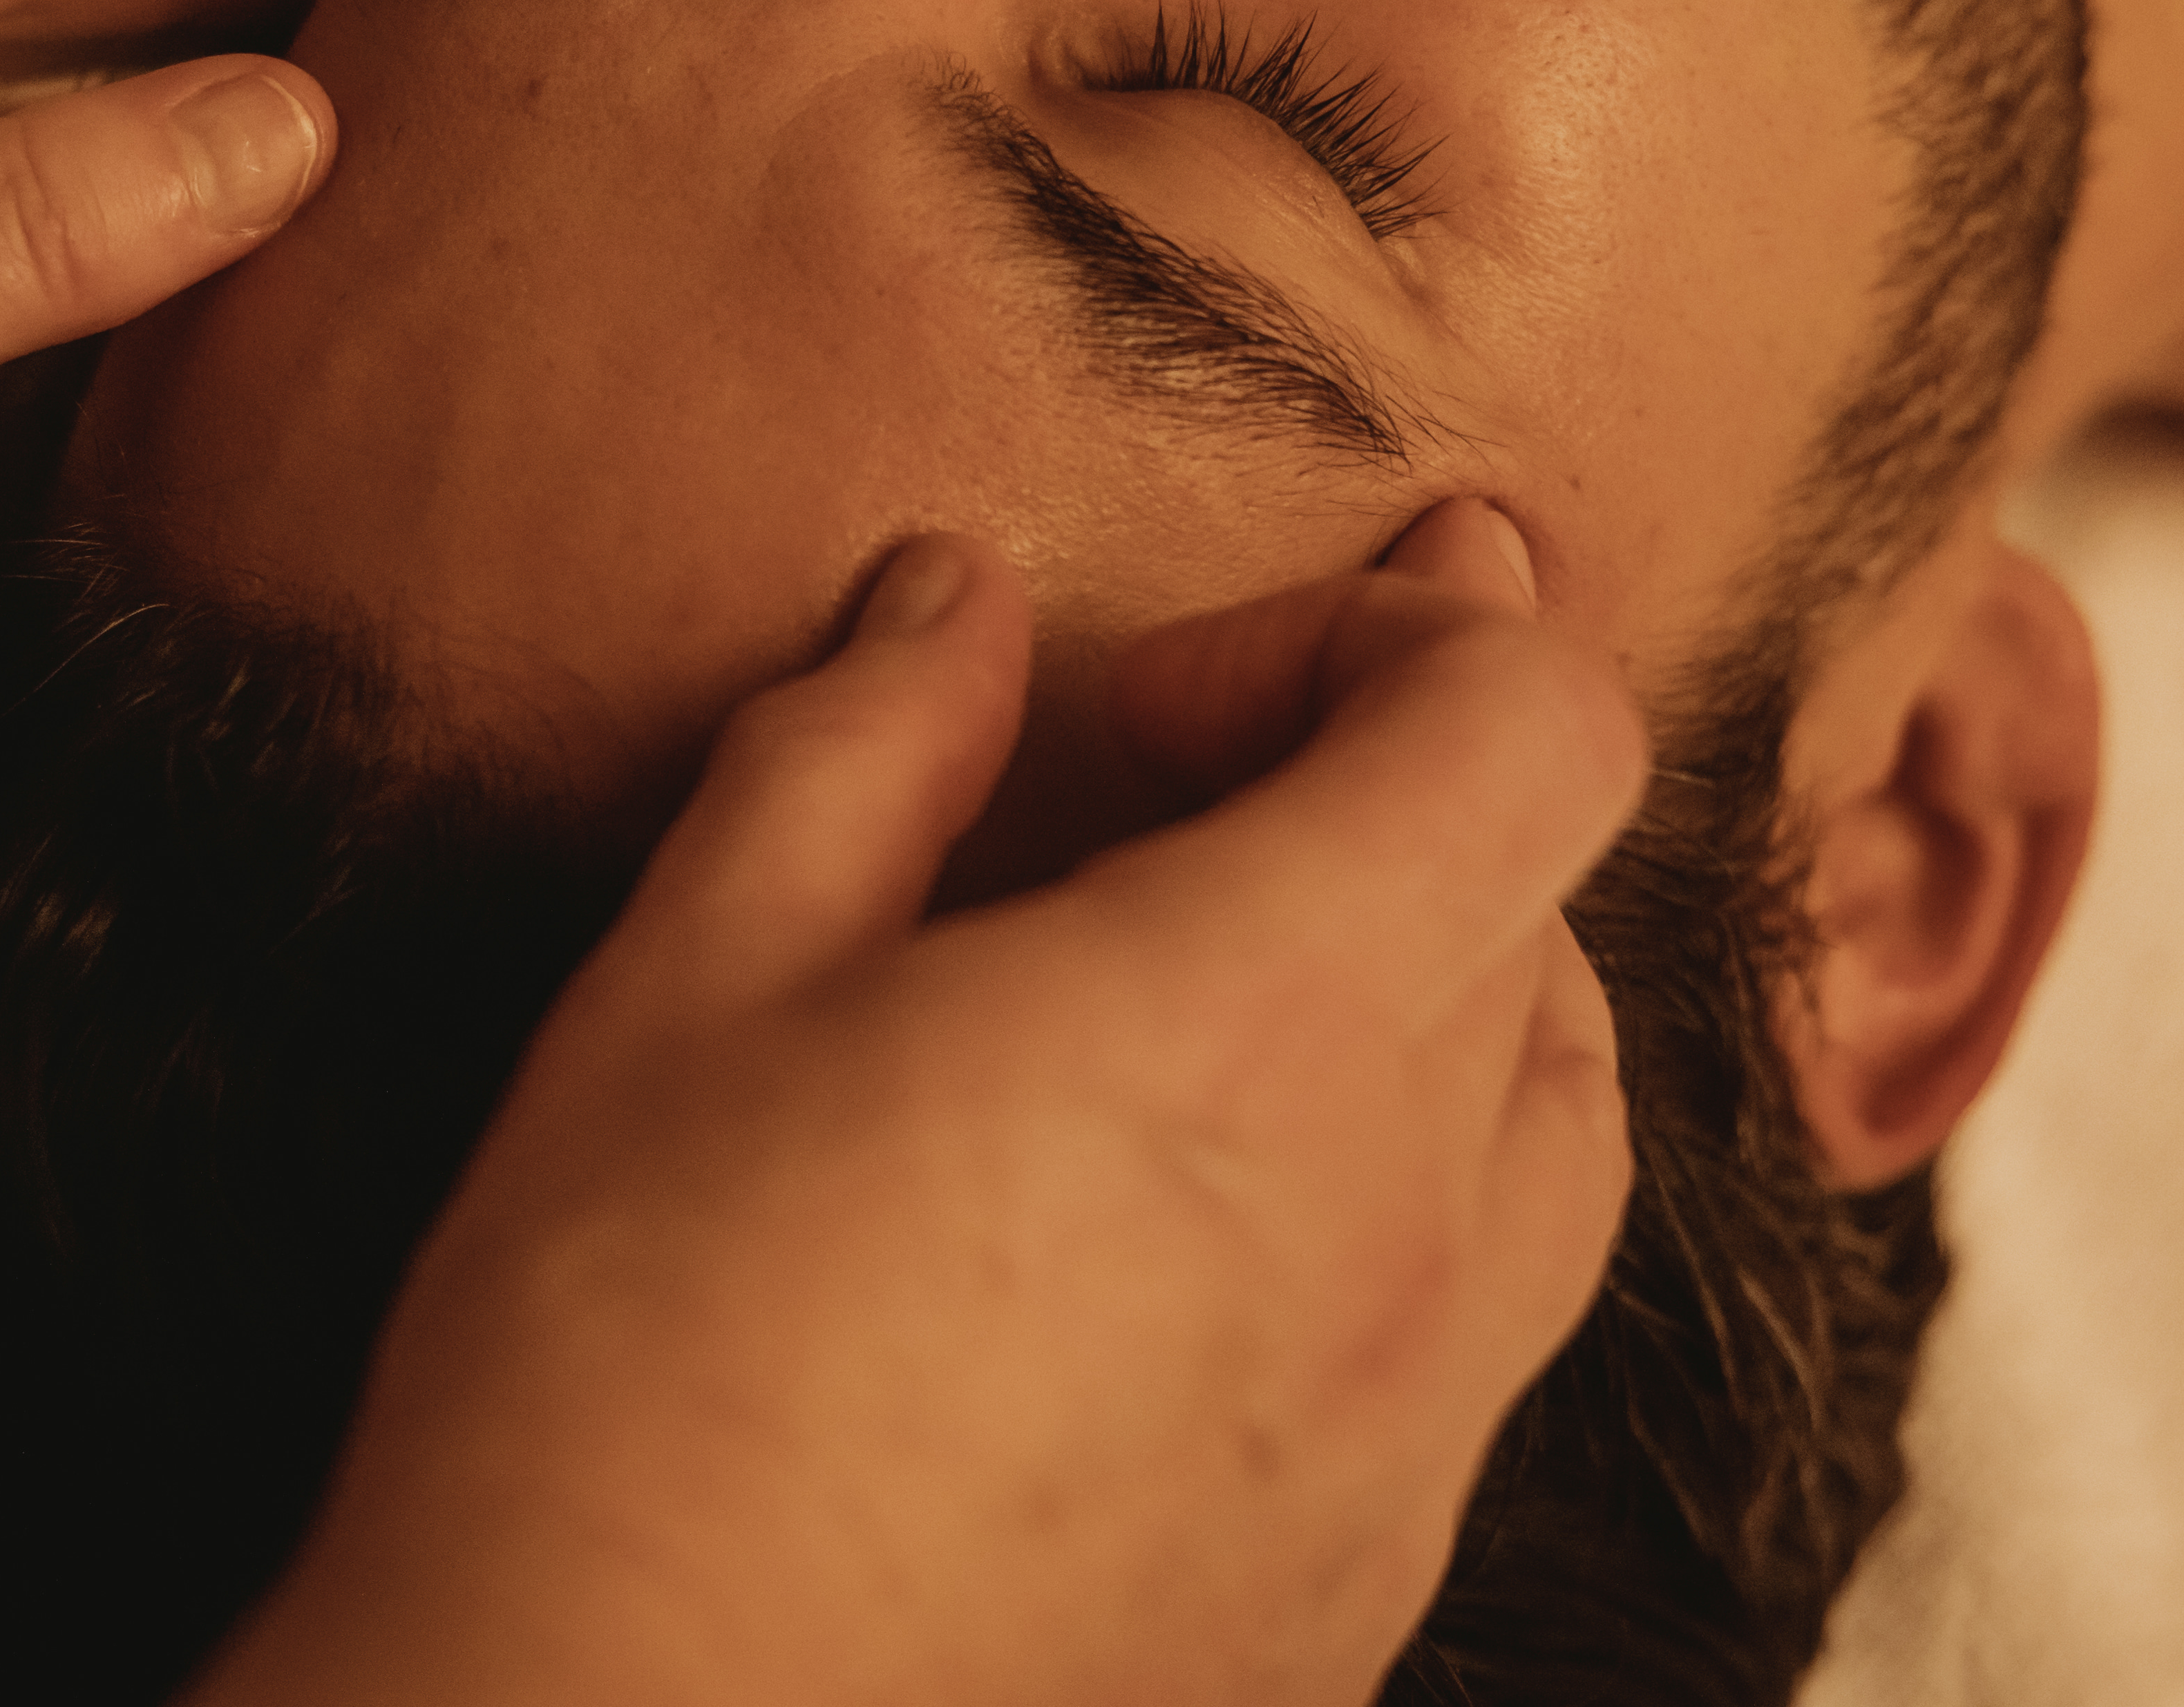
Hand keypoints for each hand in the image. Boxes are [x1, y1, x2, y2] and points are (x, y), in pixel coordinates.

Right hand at [206, 501, 1643, 1706]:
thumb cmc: (625, 1370)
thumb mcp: (689, 985)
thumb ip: (861, 750)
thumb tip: (954, 601)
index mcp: (1260, 1022)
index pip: (1537, 730)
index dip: (1391, 636)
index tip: (1161, 704)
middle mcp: (1404, 1225)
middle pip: (1548, 906)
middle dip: (1396, 779)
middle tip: (1180, 773)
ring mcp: (1410, 1431)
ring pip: (1558, 1126)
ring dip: (1440, 988)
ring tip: (1239, 970)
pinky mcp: (1366, 1582)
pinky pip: (1479, 1334)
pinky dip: (1406, 1208)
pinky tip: (1209, 1228)